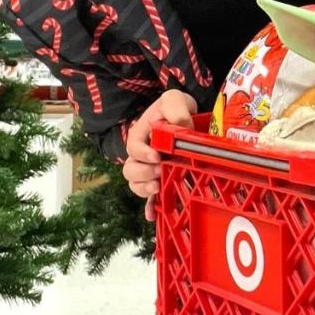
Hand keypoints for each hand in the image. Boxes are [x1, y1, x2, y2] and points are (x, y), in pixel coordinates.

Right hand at [122, 89, 196, 221]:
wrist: (184, 115)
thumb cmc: (174, 106)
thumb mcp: (174, 99)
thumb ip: (175, 108)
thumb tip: (181, 126)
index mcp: (140, 134)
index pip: (133, 147)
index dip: (142, 154)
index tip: (156, 156)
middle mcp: (141, 154)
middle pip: (130, 170)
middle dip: (143, 173)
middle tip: (160, 170)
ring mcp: (148, 168)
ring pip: (136, 185)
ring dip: (145, 188)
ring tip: (158, 186)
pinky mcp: (158, 179)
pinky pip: (149, 197)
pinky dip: (150, 206)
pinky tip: (153, 214)